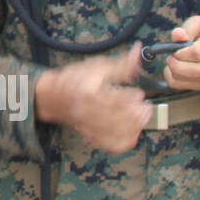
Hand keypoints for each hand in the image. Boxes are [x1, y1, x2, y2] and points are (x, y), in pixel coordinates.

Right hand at [34, 42, 151, 153]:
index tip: (139, 94)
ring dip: (137, 126)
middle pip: (122, 119)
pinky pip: (114, 145)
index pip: (116, 99)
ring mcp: (92, 126)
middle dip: (139, 113)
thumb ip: (120, 63)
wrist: (54, 97)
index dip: (132, 97)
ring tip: (142, 117)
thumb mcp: (97, 66)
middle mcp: (90, 111)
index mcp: (90, 93)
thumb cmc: (75, 80)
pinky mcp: (94, 136)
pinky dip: (128, 140)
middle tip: (145, 106)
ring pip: (121, 133)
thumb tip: (137, 53)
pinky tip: (133, 132)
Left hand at [164, 16, 199, 90]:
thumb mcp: (196, 24)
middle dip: (176, 65)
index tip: (174, 50)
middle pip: (196, 70)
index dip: (181, 53)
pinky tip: (173, 70)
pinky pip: (184, 87)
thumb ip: (187, 28)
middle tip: (170, 57)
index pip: (197, 53)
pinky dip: (173, 79)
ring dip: (174, 72)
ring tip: (172, 61)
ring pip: (190, 80)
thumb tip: (178, 35)